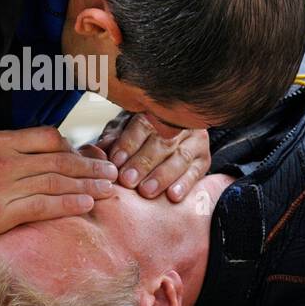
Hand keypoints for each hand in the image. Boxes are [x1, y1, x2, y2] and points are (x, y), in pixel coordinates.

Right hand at [0, 127, 118, 251]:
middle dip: (90, 167)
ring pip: (55, 181)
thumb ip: (13, 154)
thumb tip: (51, 159)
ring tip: (107, 190)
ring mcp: (0, 186)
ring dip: (87, 185)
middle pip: (58, 159)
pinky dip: (68, 203)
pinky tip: (85, 204)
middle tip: (111, 173)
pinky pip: (42, 205)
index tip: (93, 157)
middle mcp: (2, 160)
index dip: (76, 148)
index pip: (48, 137)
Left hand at [96, 113, 210, 201]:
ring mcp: (195, 140)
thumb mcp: (122, 131)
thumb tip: (101, 148)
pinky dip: (184, 184)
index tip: (116, 161)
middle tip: (128, 179)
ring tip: (146, 191)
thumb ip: (113, 139)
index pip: (144, 123)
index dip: (129, 142)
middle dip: (143, 162)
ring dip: (162, 176)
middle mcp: (180, 122)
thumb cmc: (137, 135)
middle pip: (163, 142)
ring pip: (180, 157)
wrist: (170, 141)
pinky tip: (172, 196)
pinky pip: (196, 172)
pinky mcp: (203, 159)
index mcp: (157, 110)